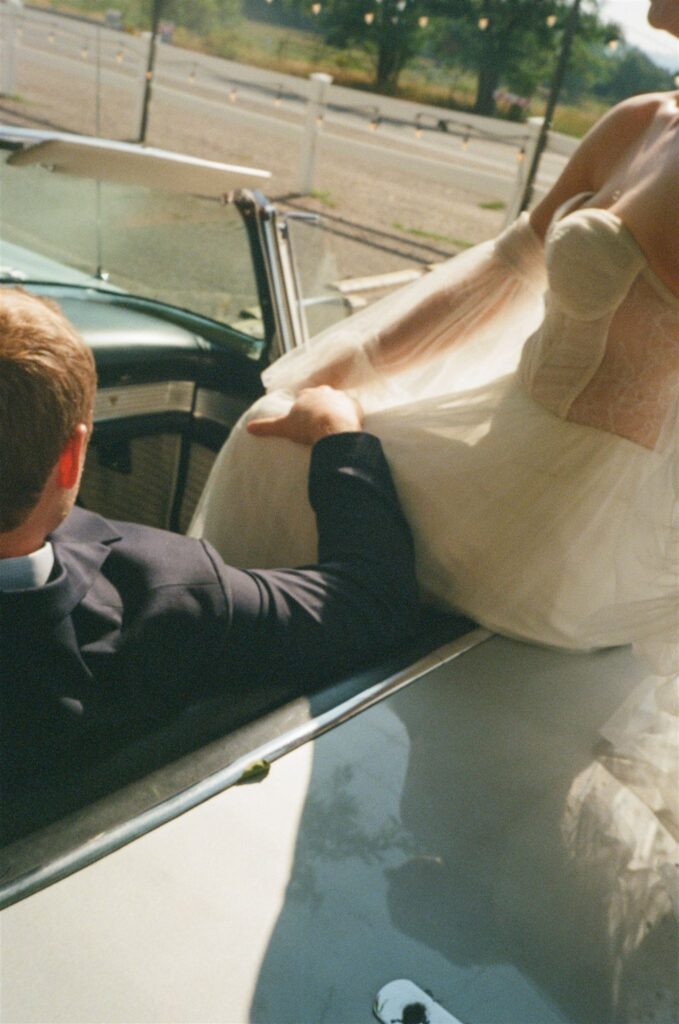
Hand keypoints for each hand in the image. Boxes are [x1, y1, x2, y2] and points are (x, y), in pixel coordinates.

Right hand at [247, 386, 363, 445]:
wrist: (333, 429)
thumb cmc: (307, 427)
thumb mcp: (283, 427)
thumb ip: (266, 426)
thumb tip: (249, 428)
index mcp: (307, 394)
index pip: (304, 397)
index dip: (304, 408)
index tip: (304, 419)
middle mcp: (324, 391)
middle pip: (322, 398)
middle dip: (320, 408)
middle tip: (318, 424)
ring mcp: (341, 398)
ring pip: (338, 403)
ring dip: (336, 412)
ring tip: (333, 427)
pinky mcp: (355, 407)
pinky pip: (352, 411)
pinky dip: (350, 418)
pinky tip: (347, 428)